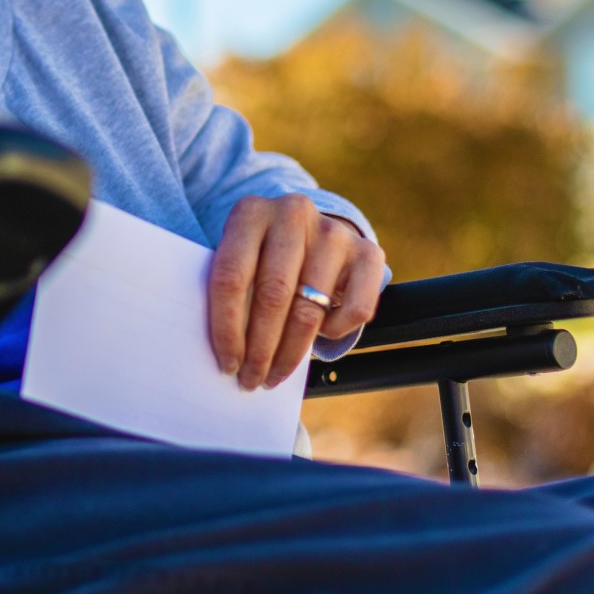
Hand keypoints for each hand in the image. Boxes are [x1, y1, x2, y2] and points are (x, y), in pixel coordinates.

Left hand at [208, 196, 384, 390]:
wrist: (311, 231)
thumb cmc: (263, 256)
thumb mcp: (240, 259)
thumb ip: (230, 290)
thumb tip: (225, 353)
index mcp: (250, 213)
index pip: (231, 278)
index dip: (226, 328)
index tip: (227, 363)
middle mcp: (293, 213)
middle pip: (273, 296)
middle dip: (260, 349)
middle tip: (251, 380)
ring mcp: (333, 232)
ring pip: (310, 309)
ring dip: (290, 353)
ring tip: (275, 375)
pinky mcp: (368, 252)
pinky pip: (355, 310)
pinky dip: (334, 333)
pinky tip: (319, 336)